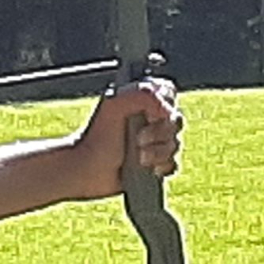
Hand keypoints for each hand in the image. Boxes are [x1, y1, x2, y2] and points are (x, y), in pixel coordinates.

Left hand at [67, 74, 182, 200]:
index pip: (169, 93)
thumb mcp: (115, 104)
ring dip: (157, 153)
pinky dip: (161, 167)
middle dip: (159, 134)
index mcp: (141, 100)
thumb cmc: (97, 136)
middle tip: (137, 139)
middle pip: (175, 121)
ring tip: (138, 158)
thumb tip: (167, 111)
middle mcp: (149, 118)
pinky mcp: (154, 163)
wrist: (87, 169)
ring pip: (174, 144)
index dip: (164, 106)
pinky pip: (172, 164)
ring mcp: (153, 141)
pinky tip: (146, 168)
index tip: (148, 116)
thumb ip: (143, 95)